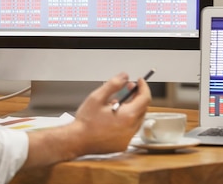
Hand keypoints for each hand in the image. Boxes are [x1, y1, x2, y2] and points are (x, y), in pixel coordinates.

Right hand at [23, 73, 150, 167]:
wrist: (77, 140)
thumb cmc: (86, 121)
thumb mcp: (97, 97)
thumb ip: (113, 84)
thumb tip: (124, 76)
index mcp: (128, 116)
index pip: (145, 98)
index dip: (143, 87)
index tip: (139, 81)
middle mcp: (131, 128)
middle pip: (142, 108)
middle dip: (137, 97)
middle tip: (128, 89)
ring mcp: (127, 138)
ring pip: (137, 119)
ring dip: (132, 109)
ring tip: (116, 104)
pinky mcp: (123, 144)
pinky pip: (130, 129)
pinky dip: (127, 121)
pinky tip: (113, 117)